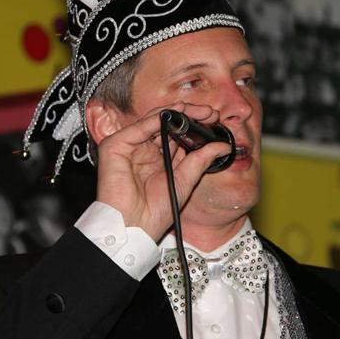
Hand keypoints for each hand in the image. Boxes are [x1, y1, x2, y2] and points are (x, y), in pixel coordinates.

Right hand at [94, 102, 231, 241]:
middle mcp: (144, 151)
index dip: (195, 126)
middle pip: (167, 125)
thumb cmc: (155, 212)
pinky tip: (177, 113)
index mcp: (159, 160)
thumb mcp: (185, 181)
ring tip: (200, 112)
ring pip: (155, 120)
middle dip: (190, 116)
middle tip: (211, 113)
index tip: (214, 121)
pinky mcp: (115, 145)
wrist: (135, 226)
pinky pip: (140, 126)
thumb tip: (223, 146)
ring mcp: (130, 147)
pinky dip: (159, 117)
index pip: (178, 135)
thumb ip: (201, 160)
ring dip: (178, 113)